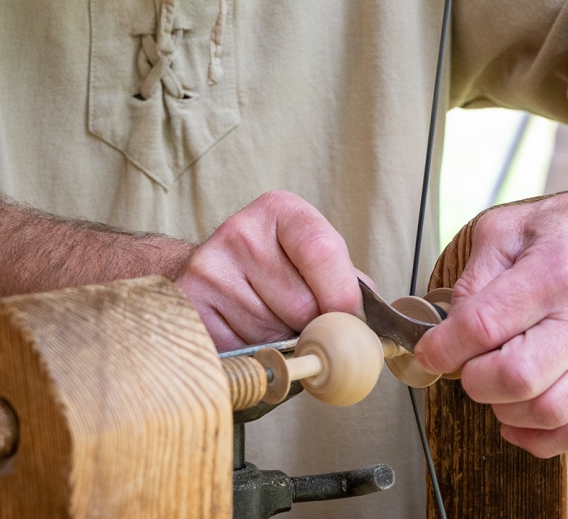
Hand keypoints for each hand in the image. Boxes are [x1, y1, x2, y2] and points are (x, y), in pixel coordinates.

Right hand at [177, 190, 362, 349]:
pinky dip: (255, 357)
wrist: (211, 272)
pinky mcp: (192, 306)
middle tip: (307, 328)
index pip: (322, 250)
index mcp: (280, 210)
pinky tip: (249, 337)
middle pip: (301, 304)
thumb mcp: (309, 258)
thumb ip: (346, 283)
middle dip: (314, 329)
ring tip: (271, 326)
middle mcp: (240, 232)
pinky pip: (241, 351)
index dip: (344, 298)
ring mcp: (210, 269)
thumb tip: (375, 326)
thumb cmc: (274, 268)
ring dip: (283, 344)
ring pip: (272, 334)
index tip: (353, 324)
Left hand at [413, 185, 567, 457]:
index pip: (485, 326)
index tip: (429, 351)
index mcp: (554, 273)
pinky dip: (538, 438)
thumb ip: (473, 278)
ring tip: (495, 381)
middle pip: (516, 378)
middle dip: (474, 379)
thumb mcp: (508, 228)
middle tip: (467, 362)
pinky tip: (516, 416)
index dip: (444, 347)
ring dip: (504, 409)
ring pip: (546, 412)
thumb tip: (449, 330)